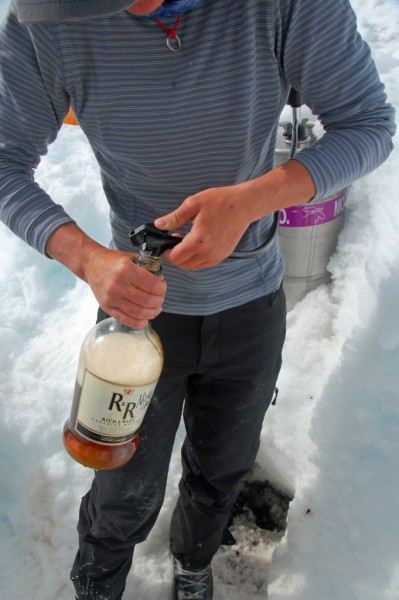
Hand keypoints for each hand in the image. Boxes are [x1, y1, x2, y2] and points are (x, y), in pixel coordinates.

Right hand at [46, 223, 166, 328]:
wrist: (91, 264)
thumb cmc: (113, 260)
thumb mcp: (132, 257)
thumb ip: (147, 268)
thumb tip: (161, 281)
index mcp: (127, 270)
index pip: (152, 285)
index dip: (162, 289)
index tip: (163, 288)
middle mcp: (118, 285)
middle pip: (147, 301)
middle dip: (159, 301)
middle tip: (160, 299)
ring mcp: (112, 298)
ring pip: (138, 312)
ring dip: (152, 313)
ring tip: (155, 309)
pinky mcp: (107, 307)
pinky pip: (126, 319)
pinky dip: (139, 322)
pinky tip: (145, 318)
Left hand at [154, 184, 252, 269]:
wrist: (244, 204)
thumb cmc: (221, 201)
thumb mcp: (193, 204)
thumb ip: (174, 217)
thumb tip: (159, 225)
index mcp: (199, 241)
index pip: (175, 258)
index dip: (165, 253)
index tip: (162, 245)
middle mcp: (209, 253)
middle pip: (183, 265)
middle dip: (174, 255)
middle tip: (173, 240)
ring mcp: (217, 256)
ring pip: (193, 266)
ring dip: (185, 258)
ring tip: (185, 241)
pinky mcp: (223, 255)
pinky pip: (204, 264)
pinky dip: (196, 258)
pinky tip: (196, 244)